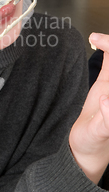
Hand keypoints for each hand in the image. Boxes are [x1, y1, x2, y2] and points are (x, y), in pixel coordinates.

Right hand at [69, 33, 108, 183]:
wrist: (85, 152)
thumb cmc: (94, 145)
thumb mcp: (99, 134)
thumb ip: (107, 120)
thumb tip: (107, 102)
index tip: (98, 42)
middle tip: (97, 38)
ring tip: (96, 39)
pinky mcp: (106, 88)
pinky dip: (106, 49)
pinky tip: (96, 43)